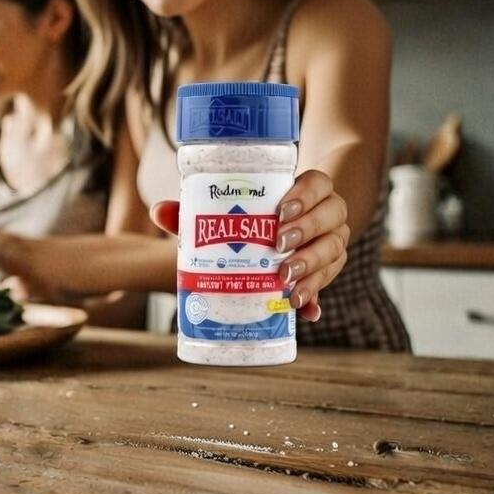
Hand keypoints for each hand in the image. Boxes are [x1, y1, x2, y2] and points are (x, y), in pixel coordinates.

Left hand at [149, 170, 347, 322]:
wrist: (280, 237)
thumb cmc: (250, 218)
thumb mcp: (226, 213)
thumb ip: (194, 211)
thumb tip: (158, 211)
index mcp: (306, 191)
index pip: (319, 183)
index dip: (306, 195)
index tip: (282, 211)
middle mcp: (326, 214)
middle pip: (332, 216)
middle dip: (307, 231)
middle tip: (279, 246)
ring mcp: (330, 242)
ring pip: (334, 250)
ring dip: (312, 265)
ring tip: (286, 279)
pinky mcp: (326, 272)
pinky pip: (327, 284)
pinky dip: (316, 298)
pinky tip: (305, 311)